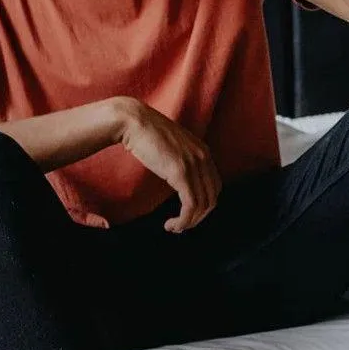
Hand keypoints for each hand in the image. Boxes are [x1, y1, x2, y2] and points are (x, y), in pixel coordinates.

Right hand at [114, 98, 221, 232]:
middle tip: (181, 226)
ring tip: (174, 228)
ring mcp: (193, 164)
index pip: (214, 187)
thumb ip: (183, 161)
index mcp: (204, 152)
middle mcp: (203, 158)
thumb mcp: (173, 148)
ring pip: (202, 205)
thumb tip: (181, 182)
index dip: (204, 206)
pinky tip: (171, 224)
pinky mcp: (180, 173)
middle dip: (198, 217)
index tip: (189, 215)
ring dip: (189, 222)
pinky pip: (190, 205)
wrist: (133, 121)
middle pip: (212, 198)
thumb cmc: (147, 134)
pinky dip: (184, 220)